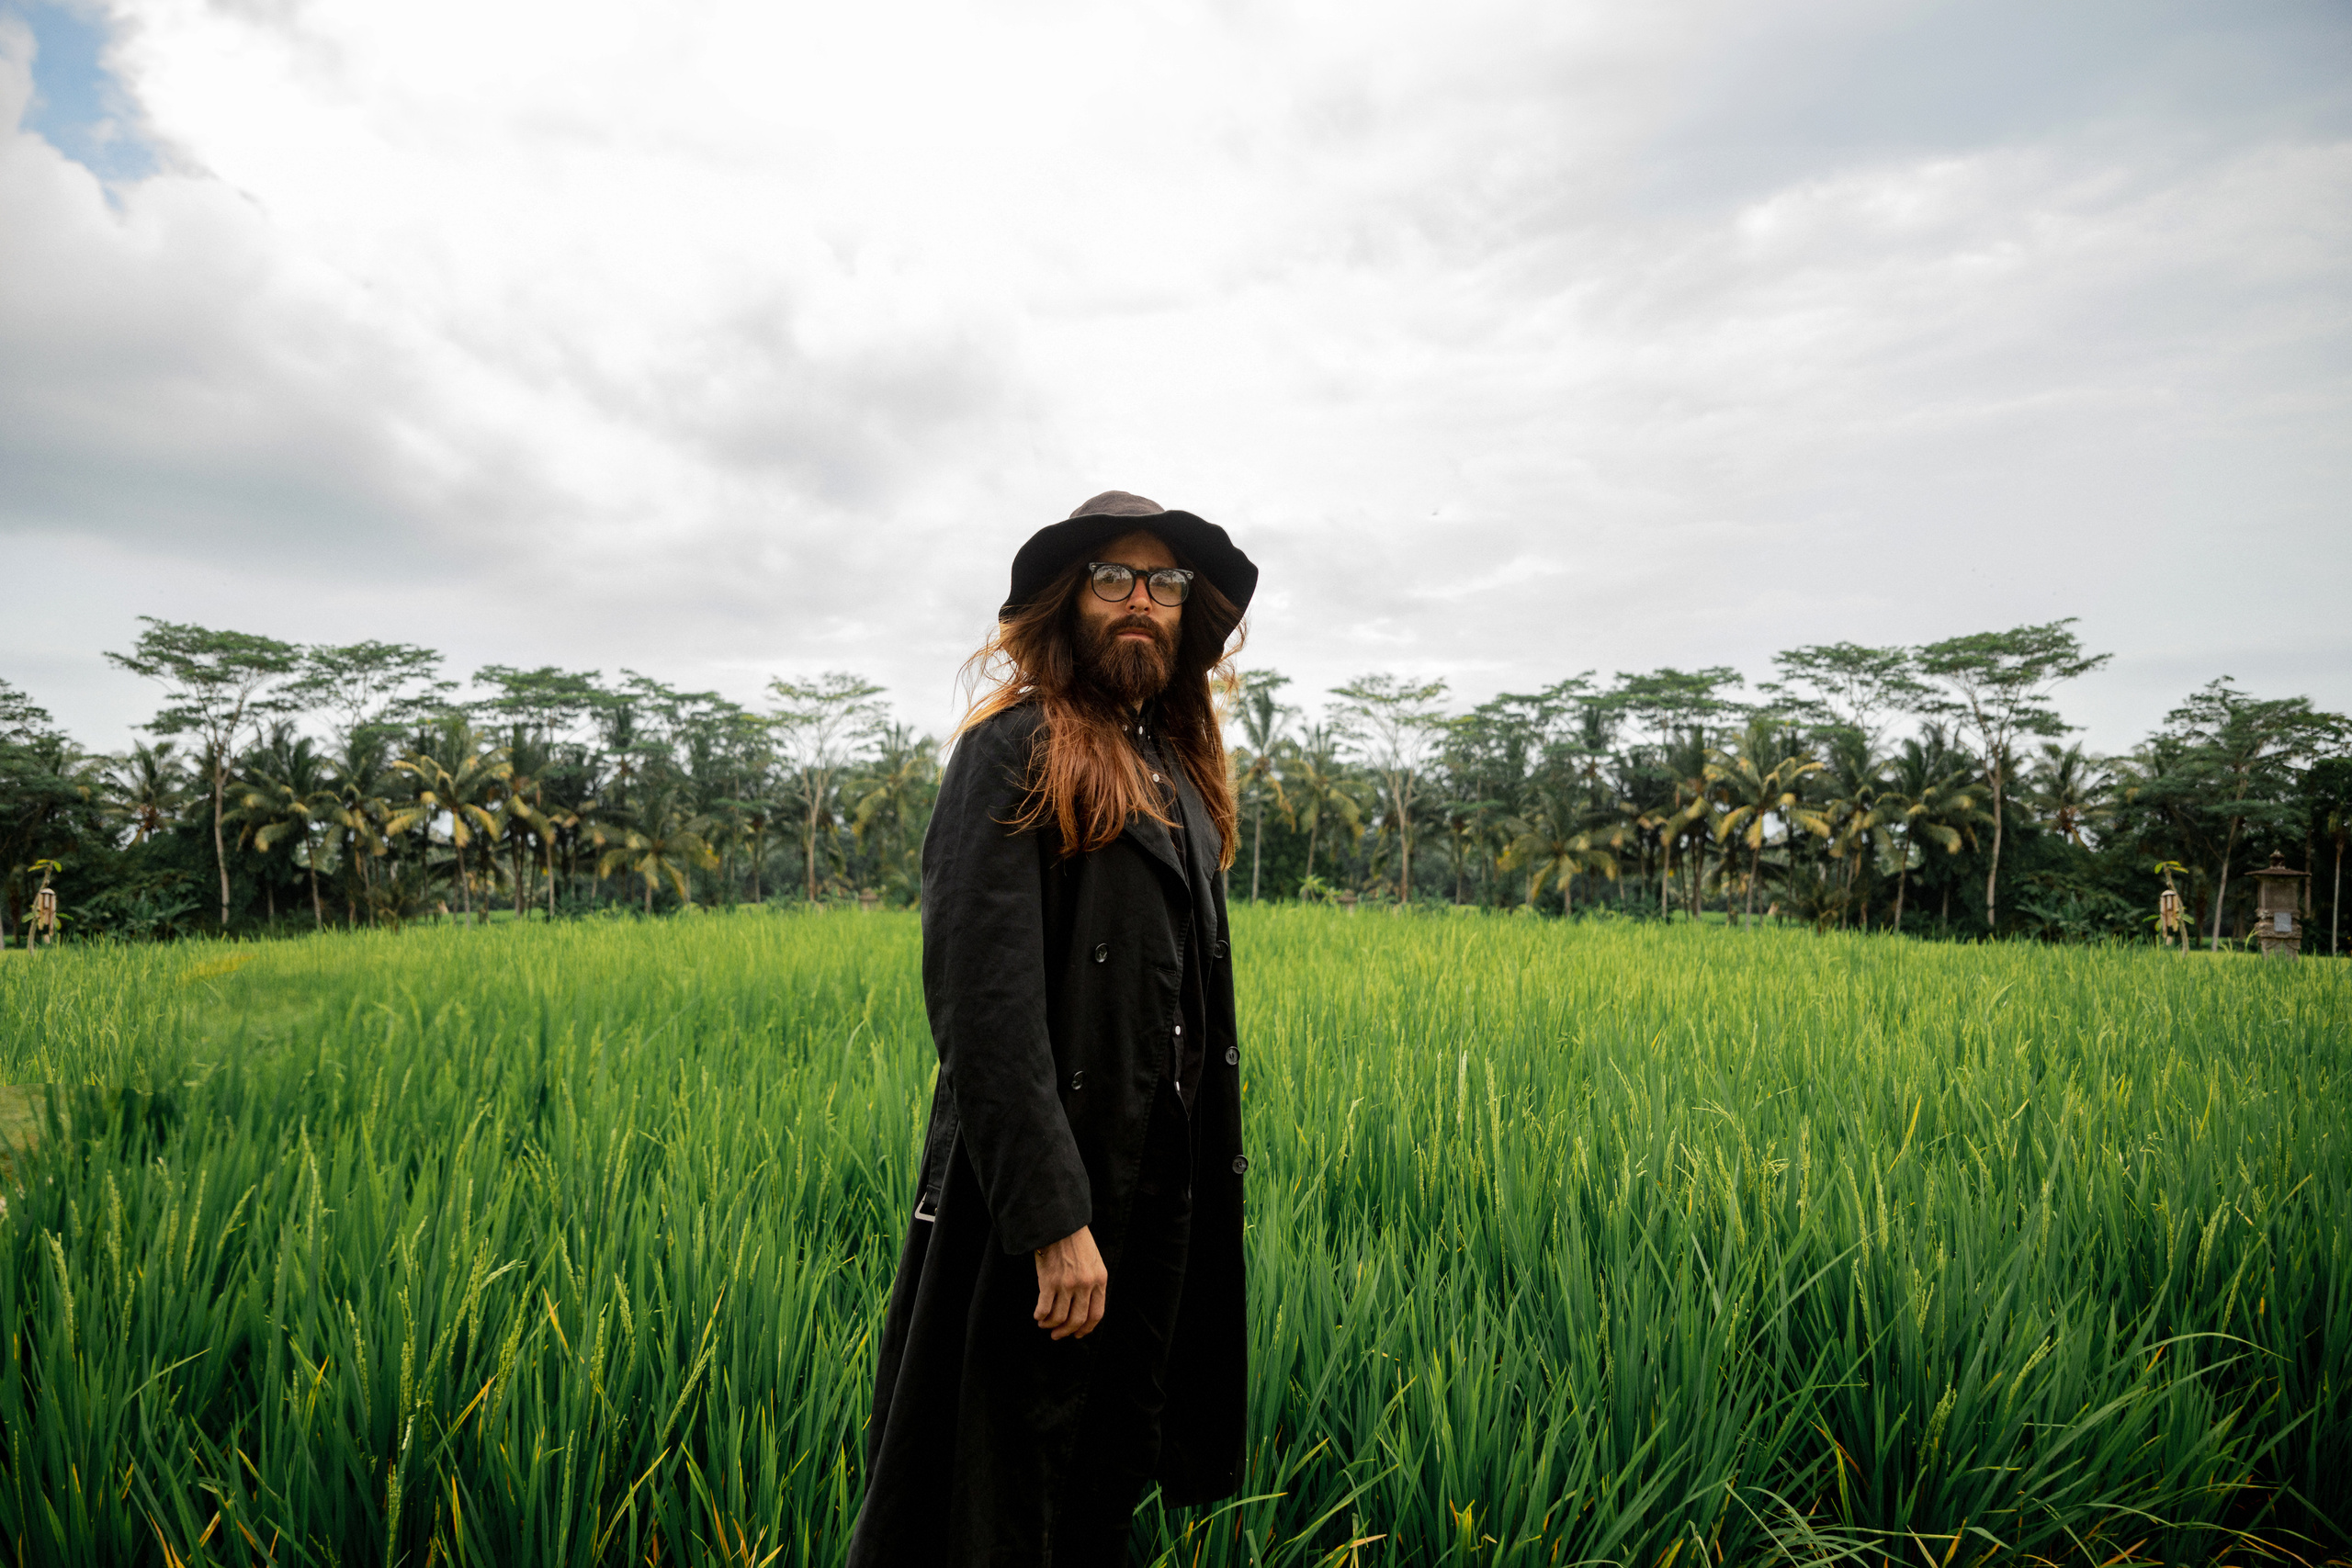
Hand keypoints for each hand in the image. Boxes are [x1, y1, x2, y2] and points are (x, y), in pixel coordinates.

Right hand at [1032, 1225, 1107, 1340]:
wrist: (1059, 1223)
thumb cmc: (1076, 1240)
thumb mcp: (1094, 1260)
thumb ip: (1093, 1282)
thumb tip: (1084, 1307)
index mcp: (1100, 1279)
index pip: (1097, 1314)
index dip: (1086, 1328)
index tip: (1078, 1334)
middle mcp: (1085, 1285)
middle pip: (1077, 1319)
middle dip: (1066, 1332)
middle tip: (1057, 1335)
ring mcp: (1066, 1284)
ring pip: (1059, 1317)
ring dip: (1050, 1325)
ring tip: (1045, 1324)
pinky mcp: (1049, 1281)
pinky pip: (1044, 1308)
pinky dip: (1040, 1315)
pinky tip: (1038, 1315)